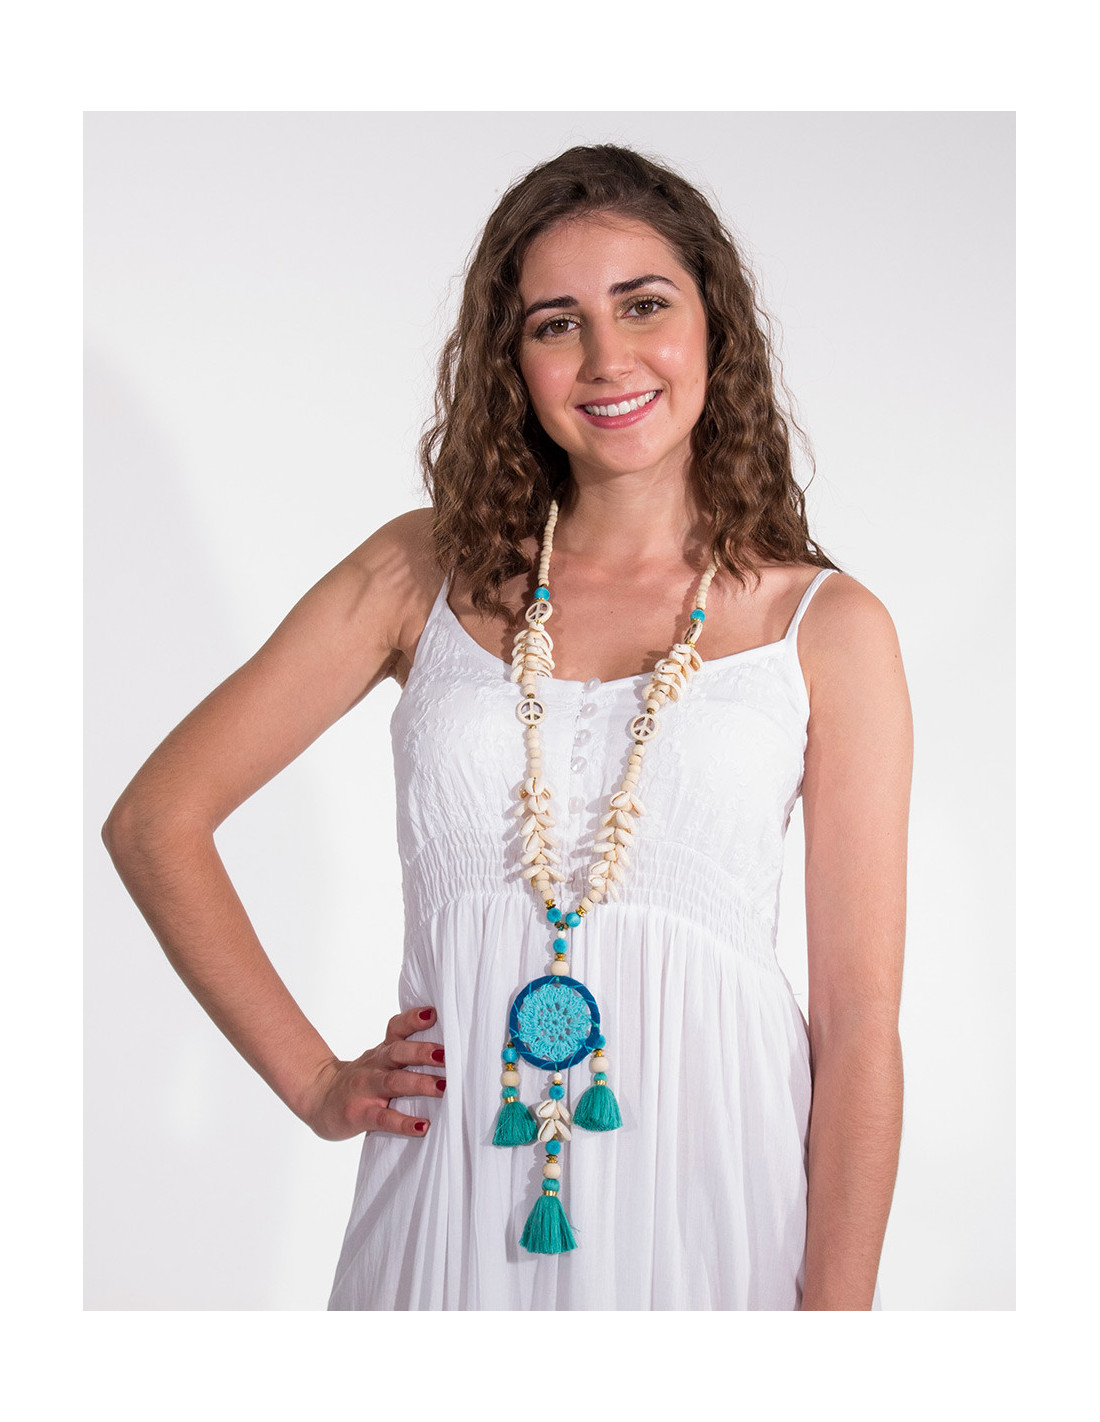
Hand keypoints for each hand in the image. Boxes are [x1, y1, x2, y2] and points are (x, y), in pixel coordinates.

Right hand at [303, 1006, 445, 1140]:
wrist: (318, 1098)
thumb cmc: (360, 1080)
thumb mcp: (378, 1060)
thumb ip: (405, 1053)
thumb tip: (447, 1049)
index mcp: (382, 1051)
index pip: (397, 1028)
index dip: (413, 1019)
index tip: (433, 1013)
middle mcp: (375, 1066)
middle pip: (398, 1052)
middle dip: (423, 1052)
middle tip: (446, 1054)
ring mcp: (366, 1089)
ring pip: (394, 1082)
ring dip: (419, 1083)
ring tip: (443, 1087)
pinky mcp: (360, 1114)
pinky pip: (384, 1118)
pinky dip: (404, 1123)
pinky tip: (422, 1126)